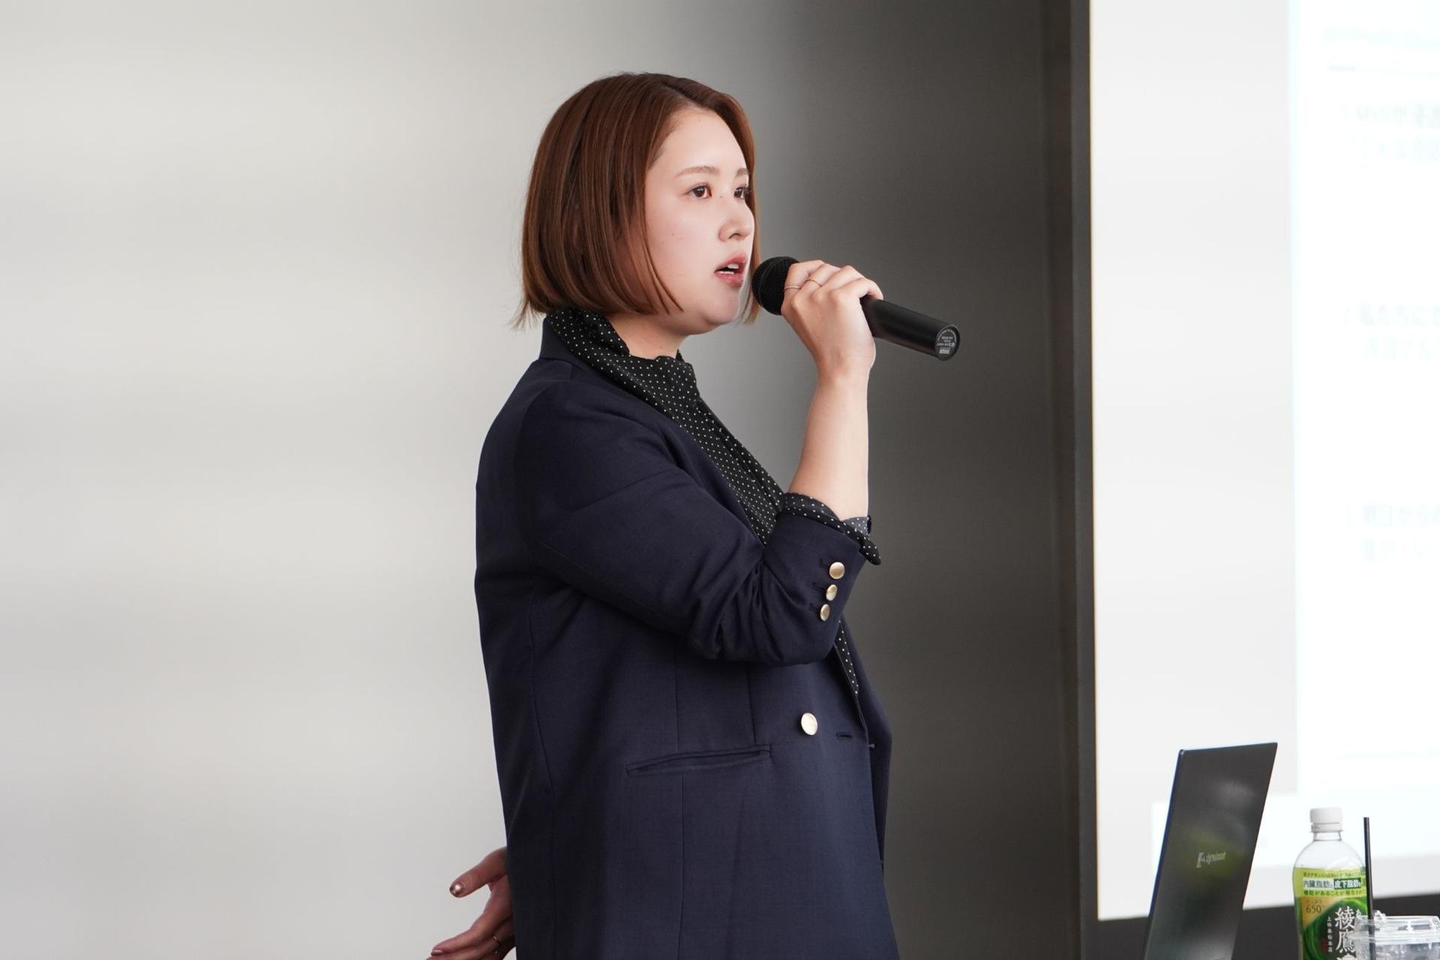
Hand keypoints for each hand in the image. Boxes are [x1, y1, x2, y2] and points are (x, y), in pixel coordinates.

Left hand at [429, 845, 515, 958]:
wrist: (542, 867)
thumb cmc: (520, 862)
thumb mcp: (496, 861)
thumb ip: (475, 876)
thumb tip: (454, 890)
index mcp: (507, 905)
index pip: (480, 933)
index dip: (457, 944)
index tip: (436, 949)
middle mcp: (514, 923)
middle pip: (482, 949)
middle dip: (455, 958)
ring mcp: (516, 932)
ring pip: (489, 955)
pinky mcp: (515, 934)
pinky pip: (497, 954)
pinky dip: (480, 959)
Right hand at [780, 259, 883, 379]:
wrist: (840, 371)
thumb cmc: (831, 353)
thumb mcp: (808, 325)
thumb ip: (810, 303)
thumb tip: (830, 280)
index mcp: (790, 306)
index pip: (797, 270)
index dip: (815, 268)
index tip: (830, 275)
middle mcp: (803, 298)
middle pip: (827, 268)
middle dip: (844, 279)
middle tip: (853, 296)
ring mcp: (822, 296)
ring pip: (847, 272)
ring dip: (860, 284)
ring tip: (865, 299)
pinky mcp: (842, 297)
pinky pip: (863, 282)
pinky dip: (873, 290)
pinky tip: (874, 300)